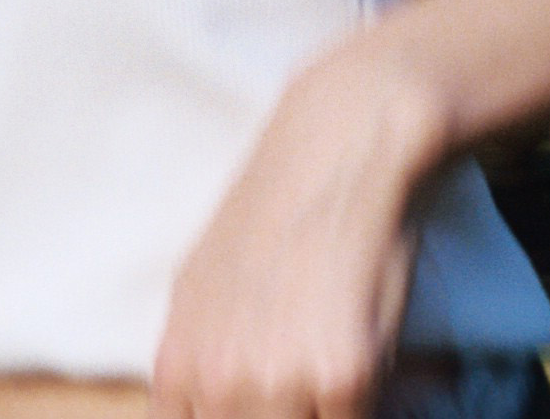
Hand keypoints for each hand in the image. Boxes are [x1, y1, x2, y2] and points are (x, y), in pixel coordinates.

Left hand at [150, 54, 452, 418]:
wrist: (332, 156)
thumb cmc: (271, 217)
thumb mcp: (199, 291)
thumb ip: (198, 362)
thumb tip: (204, 404)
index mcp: (179, 368)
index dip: (233, 416)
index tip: (268, 398)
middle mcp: (220, 382)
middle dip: (287, 410)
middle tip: (308, 380)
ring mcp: (279, 382)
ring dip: (327, 407)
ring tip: (340, 372)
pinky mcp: (343, 377)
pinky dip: (369, 402)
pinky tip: (369, 361)